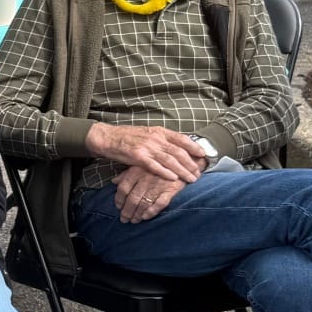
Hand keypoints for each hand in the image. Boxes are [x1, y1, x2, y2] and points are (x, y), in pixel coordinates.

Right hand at [85, 121, 208, 181]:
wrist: (108, 138)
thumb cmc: (128, 137)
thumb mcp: (148, 134)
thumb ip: (162, 140)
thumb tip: (178, 147)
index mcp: (159, 132)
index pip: (182, 138)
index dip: (194, 147)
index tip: (204, 155)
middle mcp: (156, 138)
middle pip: (179, 152)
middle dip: (191, 163)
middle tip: (199, 173)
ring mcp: (147, 147)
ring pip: (170, 160)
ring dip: (183, 171)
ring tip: (191, 179)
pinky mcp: (138, 157)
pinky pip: (155, 166)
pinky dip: (165, 173)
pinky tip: (174, 179)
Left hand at [112, 165, 184, 223]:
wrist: (183, 161)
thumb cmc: (159, 165)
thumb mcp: (141, 165)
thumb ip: (127, 174)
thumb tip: (114, 181)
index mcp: (136, 171)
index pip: (123, 188)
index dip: (119, 200)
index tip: (118, 207)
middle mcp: (146, 178)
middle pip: (132, 199)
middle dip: (127, 211)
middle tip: (124, 219)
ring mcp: (158, 185)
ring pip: (144, 203)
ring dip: (137, 214)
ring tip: (134, 221)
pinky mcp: (171, 190)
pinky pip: (159, 204)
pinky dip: (151, 212)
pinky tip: (145, 217)